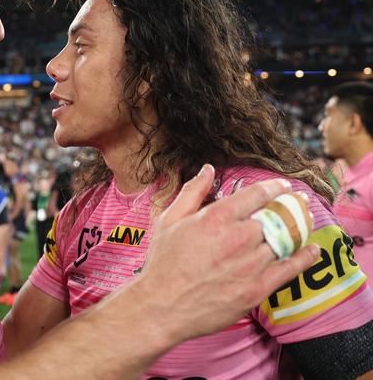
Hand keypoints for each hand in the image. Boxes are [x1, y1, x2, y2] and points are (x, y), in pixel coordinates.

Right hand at [134, 164, 319, 346]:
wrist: (162, 306)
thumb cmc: (163, 263)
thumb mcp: (169, 220)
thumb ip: (192, 192)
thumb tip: (207, 170)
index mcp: (216, 217)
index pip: (256, 194)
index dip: (274, 187)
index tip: (282, 186)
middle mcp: (237, 238)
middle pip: (276, 215)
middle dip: (291, 205)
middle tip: (300, 201)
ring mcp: (250, 264)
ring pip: (286, 239)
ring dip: (300, 227)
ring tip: (307, 219)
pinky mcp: (257, 289)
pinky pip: (290, 268)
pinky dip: (306, 257)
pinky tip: (313, 250)